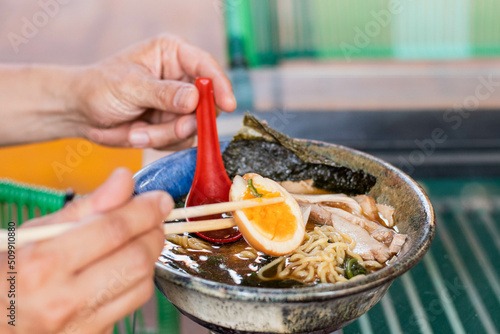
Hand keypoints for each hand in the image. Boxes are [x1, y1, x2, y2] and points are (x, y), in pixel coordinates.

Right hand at [0, 168, 171, 333]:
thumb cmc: (12, 274)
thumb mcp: (36, 233)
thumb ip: (86, 207)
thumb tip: (124, 180)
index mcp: (43, 264)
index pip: (113, 230)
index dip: (145, 210)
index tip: (159, 199)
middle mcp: (63, 299)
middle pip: (136, 259)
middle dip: (153, 233)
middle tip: (152, 219)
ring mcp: (81, 325)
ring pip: (143, 283)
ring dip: (148, 257)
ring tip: (135, 242)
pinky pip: (133, 303)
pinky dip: (137, 280)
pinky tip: (121, 269)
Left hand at [72, 34, 235, 149]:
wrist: (81, 113)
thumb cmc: (101, 87)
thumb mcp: (131, 86)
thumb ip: (164, 93)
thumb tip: (195, 99)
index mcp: (173, 54)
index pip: (206, 66)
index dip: (220, 85)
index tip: (228, 104)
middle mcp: (181, 78)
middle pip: (208, 101)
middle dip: (191, 119)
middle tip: (176, 127)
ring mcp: (178, 105)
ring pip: (194, 125)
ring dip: (168, 133)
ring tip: (140, 130)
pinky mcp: (173, 125)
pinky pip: (181, 140)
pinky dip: (160, 142)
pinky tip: (139, 133)